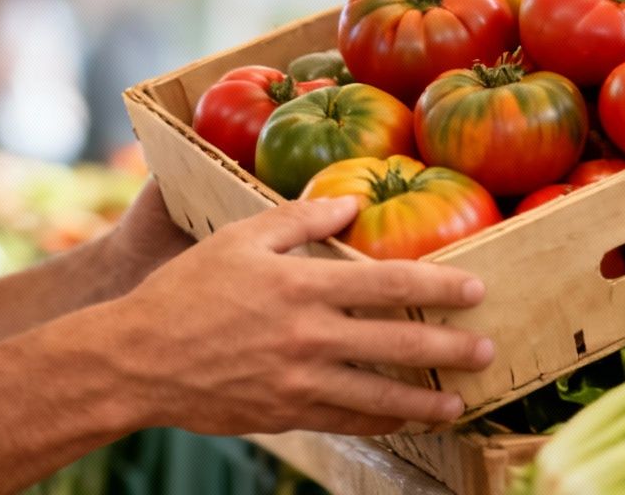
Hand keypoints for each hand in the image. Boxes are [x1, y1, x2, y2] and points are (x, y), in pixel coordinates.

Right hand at [99, 195, 494, 436]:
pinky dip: (379, 421)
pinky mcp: (285, 415)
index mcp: (303, 287)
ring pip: (380, 397)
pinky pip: (345, 421)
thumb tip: (349, 203)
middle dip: (450, 350)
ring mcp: (299, 383)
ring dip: (426, 400)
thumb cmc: (186, 291)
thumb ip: (299, 221)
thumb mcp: (239, 239)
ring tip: (460, 401)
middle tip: (487, 350)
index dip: (439, 287)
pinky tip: (401, 418)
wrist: (138, 360)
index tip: (476, 290)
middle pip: (398, 345)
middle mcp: (309, 338)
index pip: (389, 285)